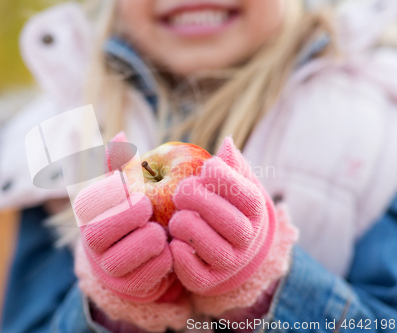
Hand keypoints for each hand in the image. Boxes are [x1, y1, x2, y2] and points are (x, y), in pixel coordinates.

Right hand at [74, 133, 172, 302]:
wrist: (137, 253)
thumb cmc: (134, 211)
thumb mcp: (128, 187)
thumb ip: (123, 164)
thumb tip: (120, 135)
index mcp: (88, 210)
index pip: (97, 199)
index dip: (121, 195)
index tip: (139, 194)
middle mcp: (91, 239)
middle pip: (105, 228)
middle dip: (132, 216)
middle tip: (150, 210)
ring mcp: (107, 266)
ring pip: (123, 256)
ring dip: (149, 241)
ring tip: (160, 232)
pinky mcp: (127, 286)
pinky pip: (145, 276)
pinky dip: (161, 262)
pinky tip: (167, 250)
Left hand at [169, 138, 276, 295]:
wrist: (230, 249)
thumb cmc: (226, 205)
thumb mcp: (234, 183)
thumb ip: (231, 164)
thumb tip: (227, 143)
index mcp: (256, 212)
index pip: (246, 195)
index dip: (224, 178)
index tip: (205, 167)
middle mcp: (247, 240)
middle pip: (227, 220)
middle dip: (198, 200)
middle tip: (180, 190)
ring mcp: (230, 262)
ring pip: (209, 245)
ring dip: (185, 225)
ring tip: (177, 216)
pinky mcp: (208, 281)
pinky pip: (193, 271)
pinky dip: (179, 254)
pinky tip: (174, 240)